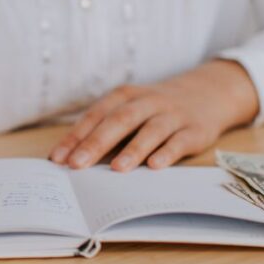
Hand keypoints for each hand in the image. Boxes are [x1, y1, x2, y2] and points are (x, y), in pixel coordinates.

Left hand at [49, 61, 258, 171]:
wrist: (206, 94)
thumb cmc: (154, 110)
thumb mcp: (129, 110)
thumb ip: (105, 130)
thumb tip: (71, 159)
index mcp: (125, 96)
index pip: (96, 115)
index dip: (76, 136)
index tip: (58, 158)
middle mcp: (147, 102)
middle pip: (119, 120)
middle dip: (96, 143)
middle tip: (77, 164)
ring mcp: (172, 115)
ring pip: (150, 130)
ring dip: (132, 150)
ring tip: (116, 169)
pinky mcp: (194, 129)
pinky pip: (179, 141)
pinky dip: (167, 153)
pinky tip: (155, 166)